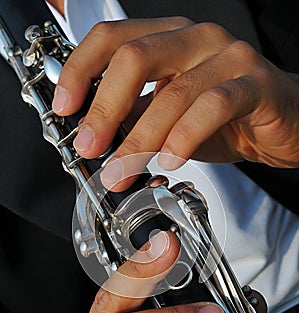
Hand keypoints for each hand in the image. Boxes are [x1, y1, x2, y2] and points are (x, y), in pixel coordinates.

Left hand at [53, 18, 298, 191]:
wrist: (281, 124)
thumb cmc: (224, 119)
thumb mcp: (169, 117)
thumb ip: (135, 118)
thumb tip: (94, 135)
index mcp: (169, 39)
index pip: (112, 38)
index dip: (81, 69)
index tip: (65, 108)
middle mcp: (196, 39)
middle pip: (136, 57)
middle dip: (104, 108)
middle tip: (89, 147)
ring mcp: (228, 57)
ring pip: (174, 91)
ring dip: (141, 138)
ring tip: (123, 171)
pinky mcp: (255, 83)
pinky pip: (214, 107)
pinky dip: (185, 137)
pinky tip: (171, 160)